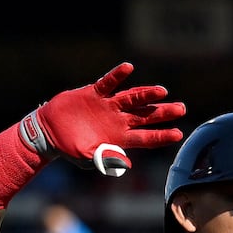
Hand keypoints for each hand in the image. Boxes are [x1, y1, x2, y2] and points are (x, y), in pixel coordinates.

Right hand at [20, 62, 185, 175]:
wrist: (51, 132)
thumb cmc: (71, 148)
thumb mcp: (89, 158)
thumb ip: (106, 159)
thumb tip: (126, 164)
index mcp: (120, 138)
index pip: (146, 137)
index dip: (162, 135)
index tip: (178, 133)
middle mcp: (119, 120)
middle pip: (145, 116)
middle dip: (163, 112)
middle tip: (181, 109)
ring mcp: (109, 105)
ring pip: (132, 98)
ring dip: (146, 94)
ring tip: (163, 91)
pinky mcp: (95, 93)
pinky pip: (108, 83)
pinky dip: (117, 76)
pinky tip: (128, 68)